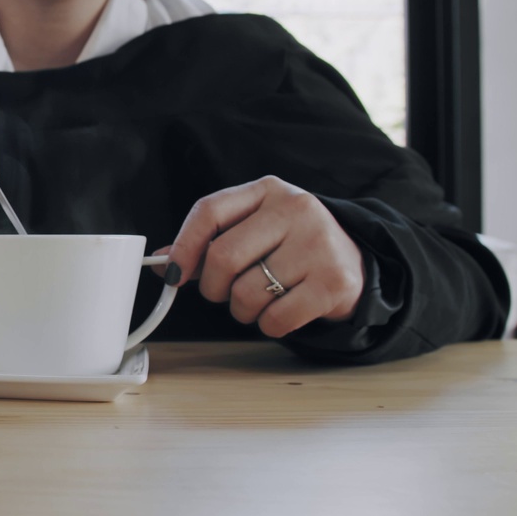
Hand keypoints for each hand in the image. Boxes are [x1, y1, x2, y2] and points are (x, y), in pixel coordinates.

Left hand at [153, 176, 364, 337]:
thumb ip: (209, 243)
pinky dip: (269, 324)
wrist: (354, 262)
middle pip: (222, 257)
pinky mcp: (334, 281)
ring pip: (246, 293)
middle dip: (213, 287)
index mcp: (267, 190)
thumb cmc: (291, 247)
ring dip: (242, 310)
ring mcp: (318, 243)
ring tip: (260, 300)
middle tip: (223, 293)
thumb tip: (162, 262)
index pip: (209, 210)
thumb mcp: (253, 231)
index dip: (183, 246)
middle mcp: (295, 209)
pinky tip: (282, 311)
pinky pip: (275, 318)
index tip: (174, 273)